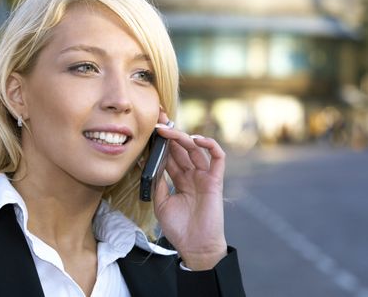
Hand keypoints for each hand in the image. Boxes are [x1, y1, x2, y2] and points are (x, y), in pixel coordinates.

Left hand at [153, 113, 227, 270]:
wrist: (195, 246)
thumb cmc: (179, 228)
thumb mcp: (161, 203)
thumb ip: (158, 182)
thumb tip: (149, 163)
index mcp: (180, 179)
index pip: (170, 155)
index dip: (161, 142)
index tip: (150, 129)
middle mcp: (192, 174)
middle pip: (181, 148)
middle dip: (169, 133)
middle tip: (157, 120)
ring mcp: (204, 176)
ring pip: (195, 149)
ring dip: (181, 136)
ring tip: (167, 129)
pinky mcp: (215, 180)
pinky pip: (217, 157)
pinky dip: (209, 145)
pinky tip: (196, 139)